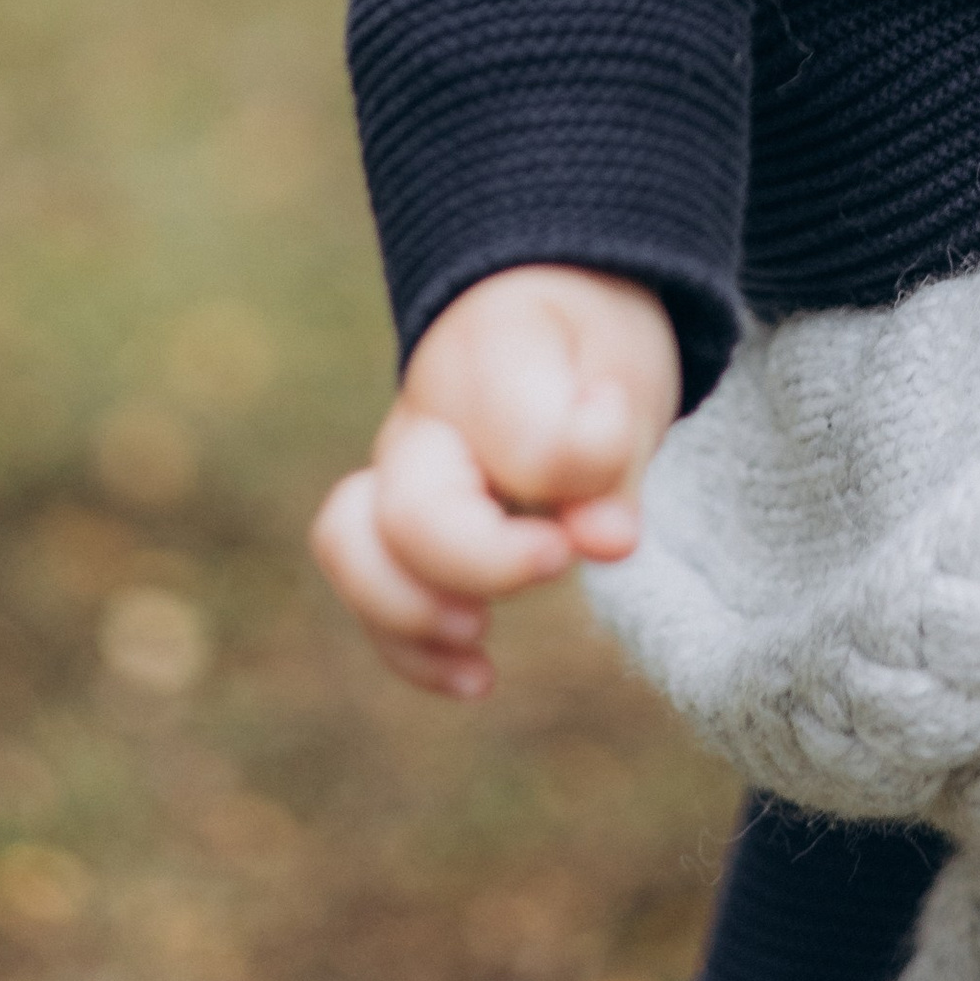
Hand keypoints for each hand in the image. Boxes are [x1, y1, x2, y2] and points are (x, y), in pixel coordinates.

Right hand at [309, 264, 679, 699]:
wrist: (547, 304)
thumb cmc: (588, 341)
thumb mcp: (627, 373)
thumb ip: (614, 458)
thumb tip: (607, 542)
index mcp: (492, 354)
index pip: (522, 437)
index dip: (577, 474)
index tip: (618, 478)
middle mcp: (425, 416)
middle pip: (412, 515)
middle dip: (485, 566)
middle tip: (558, 558)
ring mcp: (398, 469)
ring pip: (352, 547)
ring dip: (411, 613)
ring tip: (481, 636)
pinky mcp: (395, 523)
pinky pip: (370, 589)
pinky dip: (411, 648)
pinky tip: (477, 677)